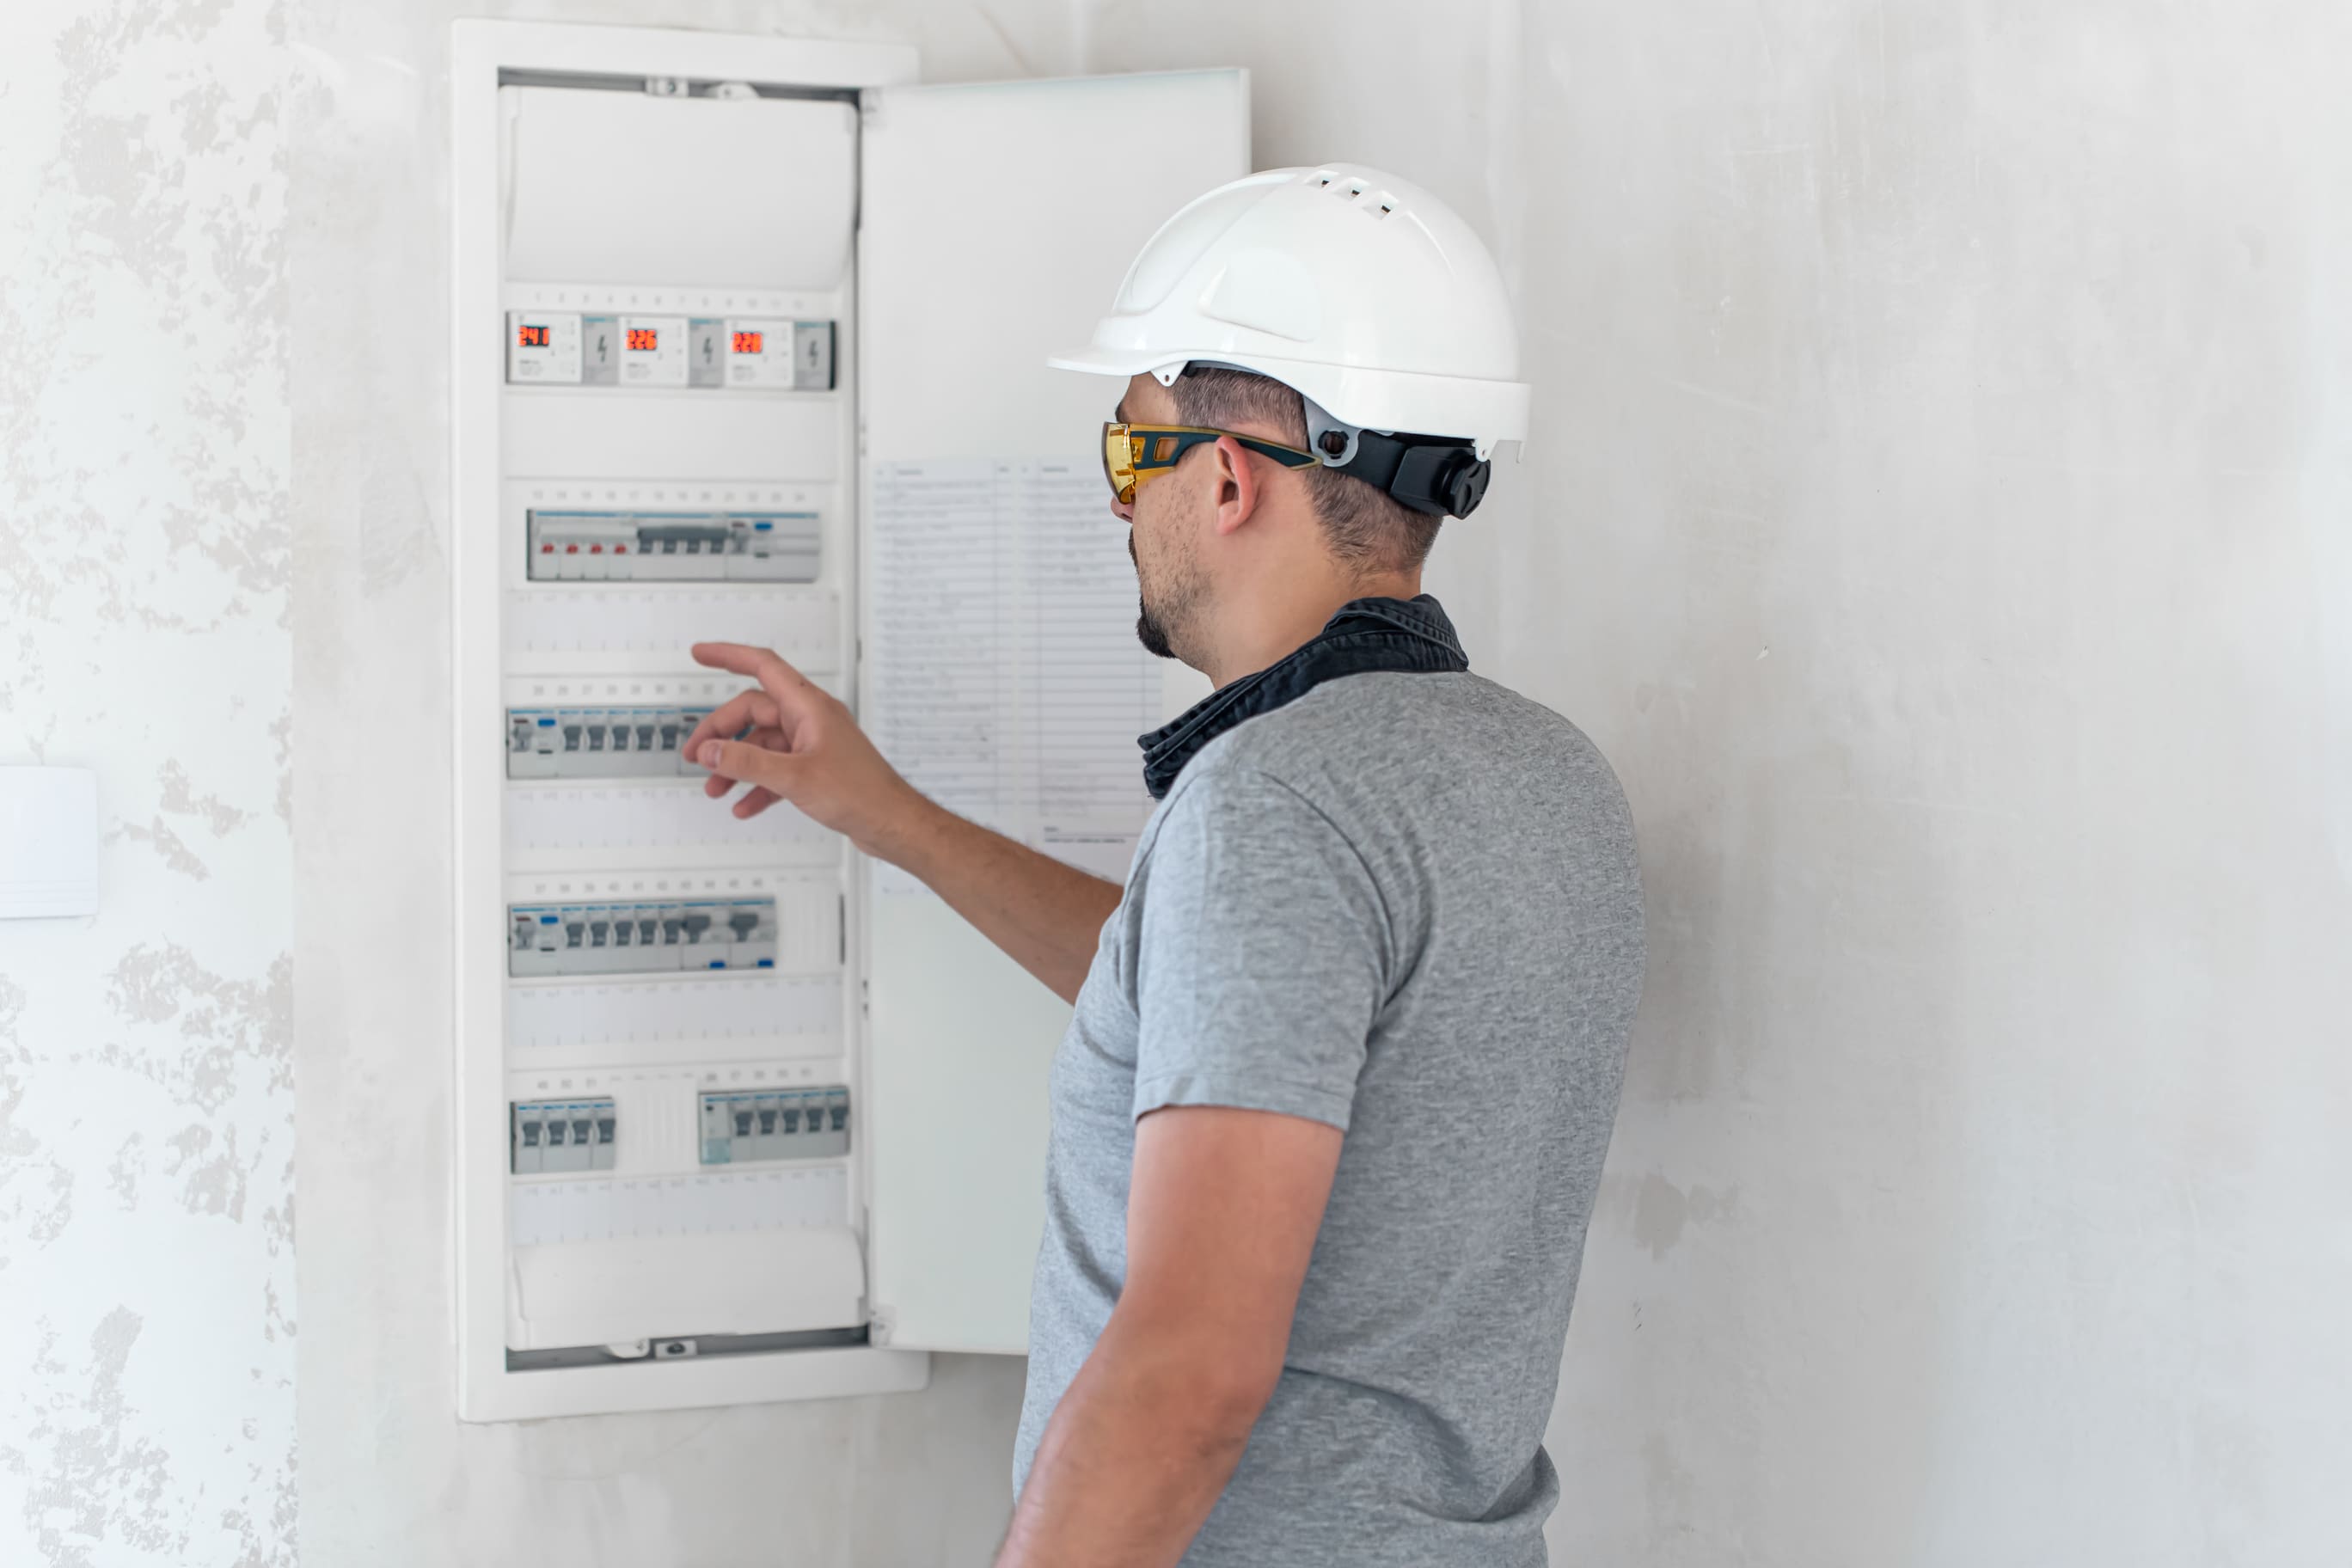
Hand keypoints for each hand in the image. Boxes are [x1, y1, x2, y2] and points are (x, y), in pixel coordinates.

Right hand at [682, 642, 929, 857]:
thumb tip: (710, 751)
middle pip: (754, 712)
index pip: (763, 666)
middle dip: (721, 733)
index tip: (700, 654)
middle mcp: (811, 720)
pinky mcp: (816, 770)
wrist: (892, 823)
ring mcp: (814, 744)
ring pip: (763, 745)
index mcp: (810, 707)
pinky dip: (757, 786)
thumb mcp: (794, 778)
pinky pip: (777, 770)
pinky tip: (744, 805)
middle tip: (696, 756)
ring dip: (736, 765)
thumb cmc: (861, 794)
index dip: (729, 655)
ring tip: (715, 788)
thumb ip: (746, 763)